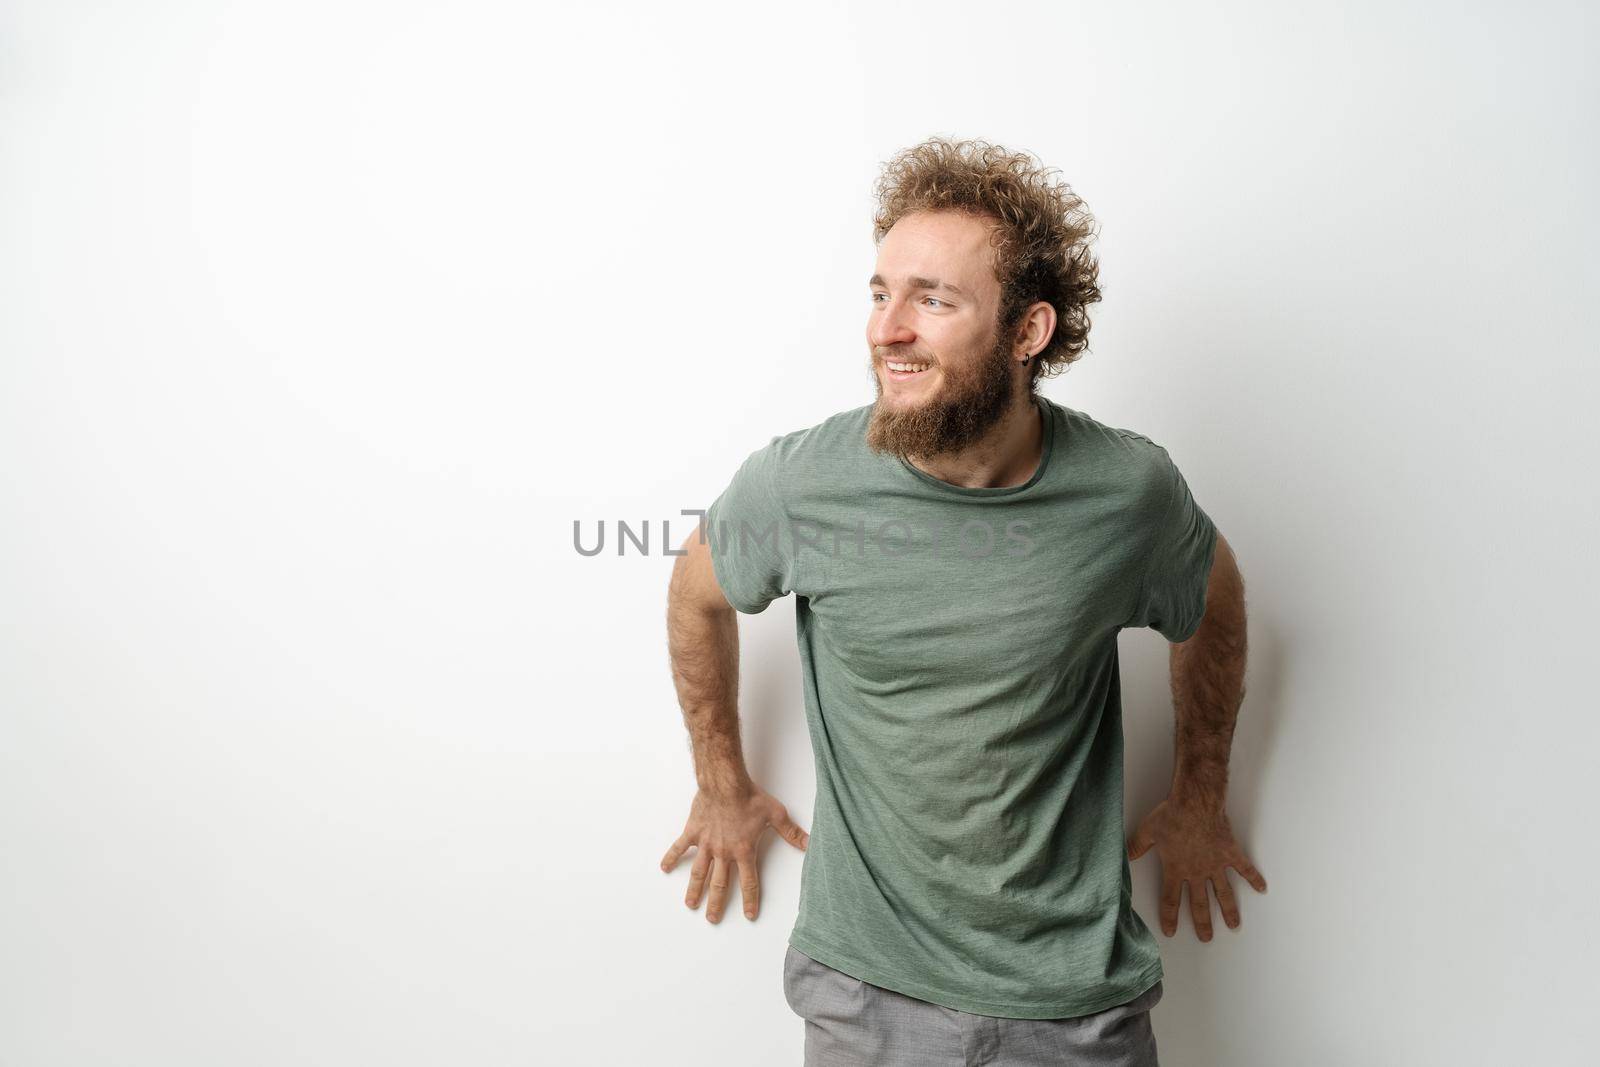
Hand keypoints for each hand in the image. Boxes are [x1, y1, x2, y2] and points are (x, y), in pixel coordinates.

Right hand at [660, 784, 808, 922]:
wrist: (725, 782)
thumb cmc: (750, 797)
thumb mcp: (776, 815)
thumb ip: (792, 833)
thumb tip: (810, 844)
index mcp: (744, 851)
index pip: (749, 882)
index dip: (750, 900)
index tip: (749, 915)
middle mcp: (723, 852)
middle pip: (720, 884)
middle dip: (716, 904)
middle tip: (712, 919)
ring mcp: (706, 843)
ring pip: (699, 872)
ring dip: (694, 890)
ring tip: (690, 904)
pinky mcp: (693, 832)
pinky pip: (679, 848)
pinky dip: (671, 858)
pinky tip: (665, 868)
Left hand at [1127, 794, 1266, 941]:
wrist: (1196, 803)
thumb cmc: (1171, 816)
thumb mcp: (1147, 832)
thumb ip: (1136, 847)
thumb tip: (1124, 856)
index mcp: (1176, 870)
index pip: (1171, 900)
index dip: (1170, 917)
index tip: (1171, 932)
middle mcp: (1197, 872)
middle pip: (1200, 904)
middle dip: (1202, 923)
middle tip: (1206, 938)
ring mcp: (1216, 864)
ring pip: (1223, 893)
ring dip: (1229, 911)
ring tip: (1233, 926)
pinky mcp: (1230, 853)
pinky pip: (1244, 868)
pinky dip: (1254, 878)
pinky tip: (1262, 889)